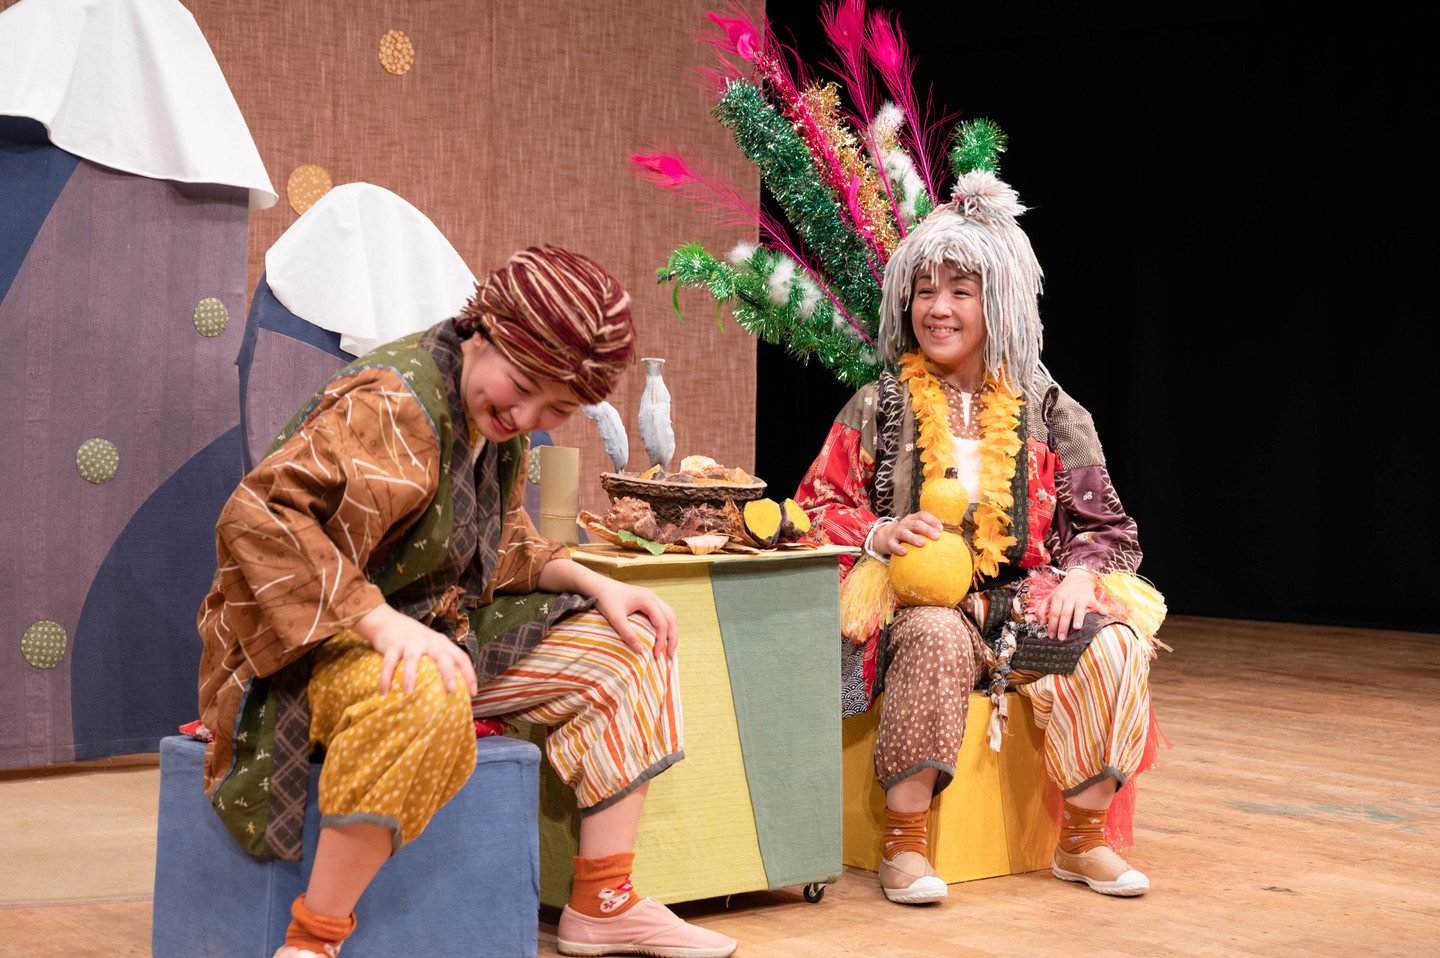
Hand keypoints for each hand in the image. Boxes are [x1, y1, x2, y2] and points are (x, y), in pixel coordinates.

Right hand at [353, 603, 478, 695]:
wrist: (389, 622)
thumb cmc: (415, 640)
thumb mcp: (432, 646)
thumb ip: (441, 661)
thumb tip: (454, 690)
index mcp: (442, 643)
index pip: (461, 657)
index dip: (469, 674)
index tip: (474, 692)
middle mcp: (428, 641)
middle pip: (442, 656)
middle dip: (448, 672)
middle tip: (452, 690)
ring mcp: (410, 642)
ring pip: (412, 659)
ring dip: (410, 677)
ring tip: (409, 695)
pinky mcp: (392, 645)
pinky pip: (389, 663)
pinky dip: (386, 678)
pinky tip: (384, 693)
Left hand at [590, 578, 678, 659]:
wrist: (598, 585)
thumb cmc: (606, 599)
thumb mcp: (616, 618)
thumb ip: (628, 634)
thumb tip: (640, 650)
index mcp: (648, 600)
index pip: (662, 623)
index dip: (661, 641)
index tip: (656, 655)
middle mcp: (653, 597)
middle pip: (671, 618)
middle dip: (672, 637)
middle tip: (670, 654)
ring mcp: (651, 596)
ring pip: (669, 614)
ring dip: (671, 630)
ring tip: (669, 646)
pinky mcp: (647, 599)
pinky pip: (662, 612)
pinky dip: (665, 624)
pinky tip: (661, 634)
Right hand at [873, 512, 942, 556]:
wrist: (884, 537)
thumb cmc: (906, 534)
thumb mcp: (915, 529)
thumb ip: (927, 530)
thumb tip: (947, 537)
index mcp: (912, 519)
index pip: (922, 515)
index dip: (932, 520)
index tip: (941, 528)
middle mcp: (904, 524)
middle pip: (915, 523)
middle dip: (927, 529)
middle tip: (936, 536)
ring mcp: (896, 532)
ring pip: (904, 533)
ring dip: (914, 538)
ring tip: (922, 543)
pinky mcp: (889, 542)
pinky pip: (893, 544)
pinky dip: (898, 548)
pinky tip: (905, 552)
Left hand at [1043, 568, 1099, 639]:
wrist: (1078, 577)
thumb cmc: (1063, 591)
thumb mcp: (1050, 597)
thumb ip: (1042, 609)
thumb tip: (1041, 623)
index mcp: (1057, 597)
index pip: (1054, 613)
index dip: (1052, 625)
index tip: (1051, 636)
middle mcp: (1068, 597)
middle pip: (1064, 613)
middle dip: (1062, 626)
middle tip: (1061, 638)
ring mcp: (1080, 597)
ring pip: (1078, 608)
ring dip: (1078, 618)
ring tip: (1076, 628)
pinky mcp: (1090, 597)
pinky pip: (1096, 603)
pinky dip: (1100, 608)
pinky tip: (1103, 614)